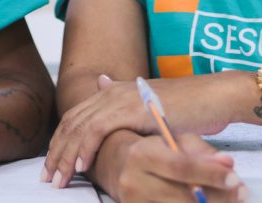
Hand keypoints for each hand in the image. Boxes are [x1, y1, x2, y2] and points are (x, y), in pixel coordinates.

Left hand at [45, 72, 247, 186]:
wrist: (213, 98)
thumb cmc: (188, 109)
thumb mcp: (149, 109)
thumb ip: (123, 104)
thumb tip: (101, 83)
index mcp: (113, 91)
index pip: (75, 117)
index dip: (60, 141)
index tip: (51, 166)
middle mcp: (112, 91)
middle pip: (71, 122)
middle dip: (56, 151)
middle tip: (48, 178)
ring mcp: (120, 98)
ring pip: (80, 127)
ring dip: (66, 154)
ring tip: (59, 178)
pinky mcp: (132, 109)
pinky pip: (99, 129)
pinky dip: (86, 147)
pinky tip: (80, 166)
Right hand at [114, 133, 244, 202]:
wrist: (117, 166)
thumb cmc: (153, 150)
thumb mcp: (174, 140)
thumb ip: (203, 151)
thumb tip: (229, 164)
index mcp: (142, 154)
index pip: (181, 167)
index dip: (210, 174)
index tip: (235, 178)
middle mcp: (133, 181)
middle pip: (184, 197)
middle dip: (219, 197)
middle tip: (241, 192)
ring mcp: (133, 202)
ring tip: (230, 200)